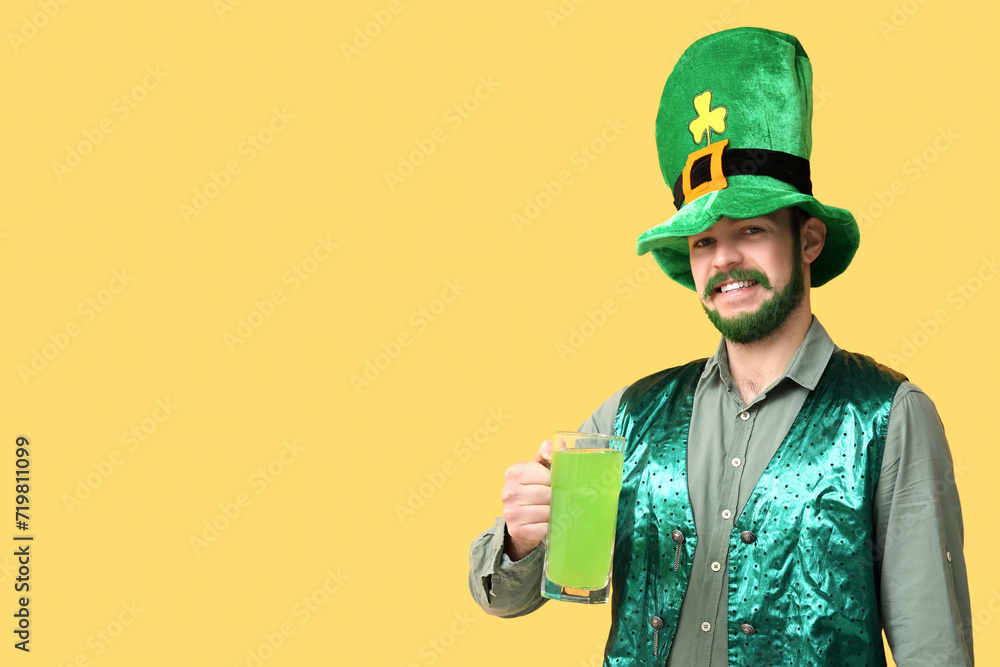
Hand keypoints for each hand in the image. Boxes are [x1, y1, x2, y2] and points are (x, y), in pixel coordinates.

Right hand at [501, 439, 552, 560]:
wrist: (523, 515)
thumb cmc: (538, 486)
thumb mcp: (541, 465)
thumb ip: (549, 450)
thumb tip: (556, 450)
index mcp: (514, 472)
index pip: (546, 477)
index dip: (556, 482)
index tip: (555, 484)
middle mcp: (507, 492)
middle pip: (547, 495)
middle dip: (557, 498)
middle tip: (558, 499)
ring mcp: (510, 512)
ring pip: (546, 513)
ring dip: (555, 514)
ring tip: (554, 511)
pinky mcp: (515, 530)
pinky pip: (543, 530)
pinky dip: (550, 528)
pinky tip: (548, 523)